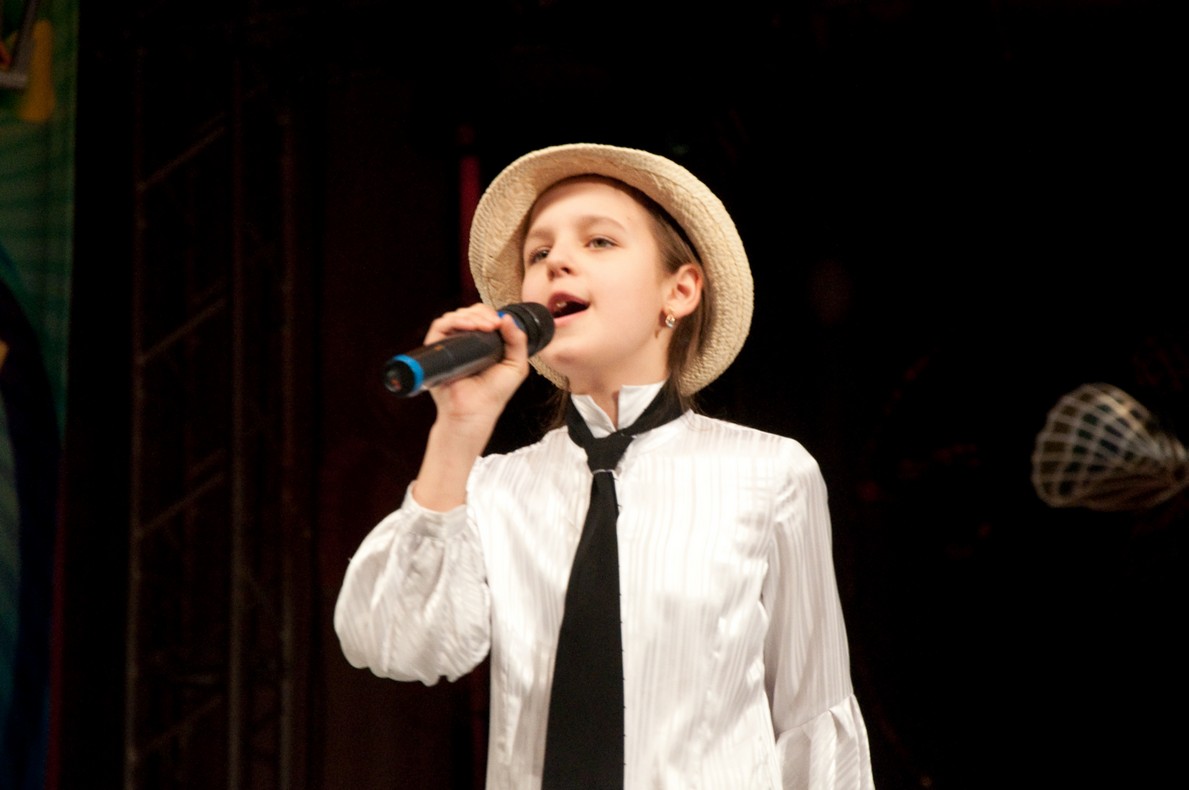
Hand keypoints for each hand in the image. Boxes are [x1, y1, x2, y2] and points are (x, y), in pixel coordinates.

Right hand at [422, 303, 529, 426]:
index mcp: (481, 343)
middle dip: (482, 313)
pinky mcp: (436, 350)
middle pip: (468, 313)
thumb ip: (517, 341)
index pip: (481, 317)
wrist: (475, 412)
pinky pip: (440, 326)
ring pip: (454, 316)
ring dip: (470, 316)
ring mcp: (449, 346)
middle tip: (493, 324)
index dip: (490, 314)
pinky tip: (468, 326)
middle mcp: (463, 342)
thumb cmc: (494, 393)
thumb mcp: (515, 365)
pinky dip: (454, 320)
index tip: (500, 322)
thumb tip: (507, 317)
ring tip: (483, 327)